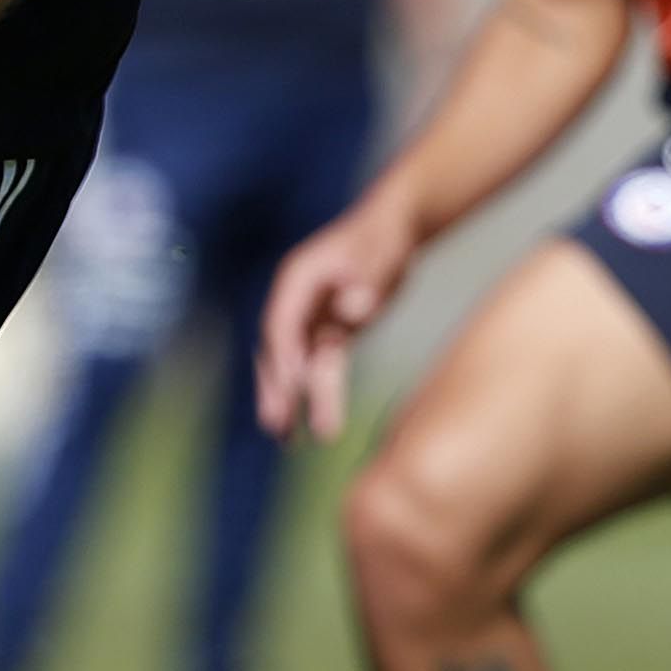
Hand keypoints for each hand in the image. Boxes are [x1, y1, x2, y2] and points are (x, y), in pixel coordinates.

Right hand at [257, 190, 422, 442]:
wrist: (395, 229)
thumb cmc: (384, 238)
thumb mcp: (379, 256)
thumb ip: (367, 283)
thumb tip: (352, 312)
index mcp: (297, 278)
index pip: (282, 324)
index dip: (284, 358)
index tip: (290, 390)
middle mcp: (295, 300)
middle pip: (278, 350)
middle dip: (276, 389)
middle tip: (276, 426)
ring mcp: (309, 317)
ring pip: (295, 366)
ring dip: (292, 401)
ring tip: (288, 441)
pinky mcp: (328, 332)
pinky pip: (318, 369)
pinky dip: (316, 396)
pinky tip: (320, 427)